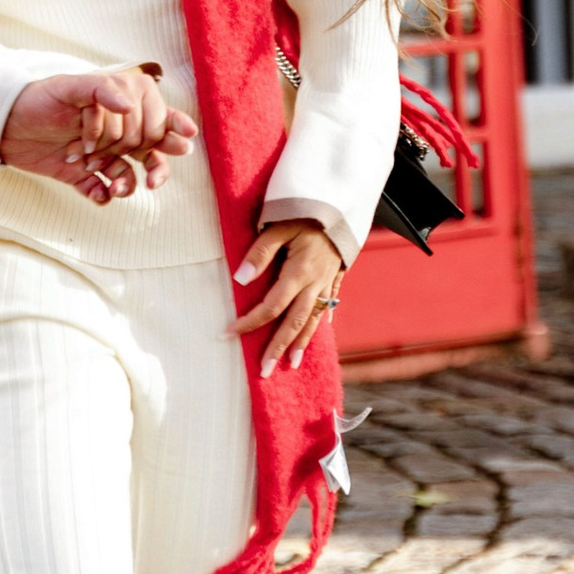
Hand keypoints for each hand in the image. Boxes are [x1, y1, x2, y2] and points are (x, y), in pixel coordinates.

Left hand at [0, 67, 196, 205]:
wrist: (2, 125)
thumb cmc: (36, 98)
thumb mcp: (68, 87)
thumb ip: (101, 90)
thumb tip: (130, 104)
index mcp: (119, 105)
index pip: (156, 119)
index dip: (167, 129)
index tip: (182, 139)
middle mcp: (116, 131)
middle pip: (151, 151)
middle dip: (153, 163)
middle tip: (148, 174)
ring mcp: (101, 155)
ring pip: (130, 175)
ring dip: (129, 184)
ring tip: (117, 188)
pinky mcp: (83, 176)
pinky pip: (101, 191)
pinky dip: (103, 195)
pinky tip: (99, 194)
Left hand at [235, 222, 345, 375]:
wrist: (343, 202)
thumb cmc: (306, 211)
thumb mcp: (279, 225)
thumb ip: (260, 252)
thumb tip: (241, 279)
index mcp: (299, 272)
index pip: (271, 306)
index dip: (250, 321)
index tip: (230, 332)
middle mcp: (315, 283)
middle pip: (294, 322)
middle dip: (278, 347)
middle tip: (264, 371)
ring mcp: (327, 282)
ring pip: (313, 320)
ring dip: (300, 343)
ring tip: (290, 364)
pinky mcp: (335, 277)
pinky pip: (328, 306)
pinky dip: (320, 323)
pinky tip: (315, 333)